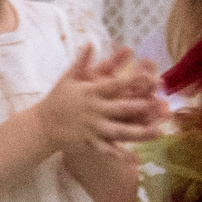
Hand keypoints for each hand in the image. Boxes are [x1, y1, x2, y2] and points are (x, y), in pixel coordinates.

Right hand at [38, 46, 167, 156]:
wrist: (41, 125)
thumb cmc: (57, 100)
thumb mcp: (67, 78)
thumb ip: (81, 62)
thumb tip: (90, 42)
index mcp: (89, 93)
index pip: (114, 85)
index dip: (133, 81)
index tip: (151, 78)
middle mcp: (93, 110)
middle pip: (120, 108)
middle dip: (140, 107)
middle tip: (160, 105)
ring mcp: (91, 128)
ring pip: (119, 131)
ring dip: (139, 132)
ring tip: (158, 132)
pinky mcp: (88, 142)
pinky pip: (108, 150)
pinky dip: (122, 155)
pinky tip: (137, 159)